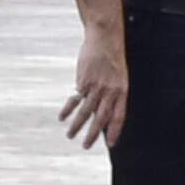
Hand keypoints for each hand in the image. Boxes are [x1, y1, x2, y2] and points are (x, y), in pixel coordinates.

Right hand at [62, 21, 130, 148]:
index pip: (119, 116)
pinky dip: (68, 109)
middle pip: (100, 118)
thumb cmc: (113, 56)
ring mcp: (96, 87)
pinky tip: (62, 117)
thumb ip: (111, 93)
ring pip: (86, 111)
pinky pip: (75, 99)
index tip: (111, 144)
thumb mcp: (119, 76)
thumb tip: (100, 110)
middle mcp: (109, 91)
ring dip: (77, 125)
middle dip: (93, 134)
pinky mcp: (83, 81)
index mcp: (122, 91)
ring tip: (71, 135)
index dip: (114, 130)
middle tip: (85, 146)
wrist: (105, 38)